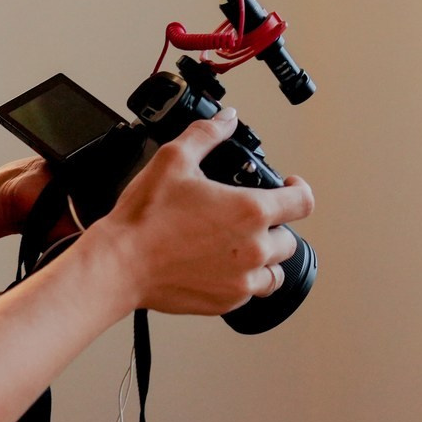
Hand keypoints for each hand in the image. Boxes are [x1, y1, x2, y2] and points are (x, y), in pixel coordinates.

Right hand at [89, 108, 313, 315]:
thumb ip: (207, 134)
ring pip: (274, 271)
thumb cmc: (144, 219)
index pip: (303, 202)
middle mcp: (254, 249)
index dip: (300, 189)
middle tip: (250, 219)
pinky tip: (220, 265)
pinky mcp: (225, 302)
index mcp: (251, 212)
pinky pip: (249, 292)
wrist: (119, 264)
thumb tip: (226, 119)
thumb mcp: (174, 159)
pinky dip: (242, 280)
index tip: (290, 188)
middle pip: (289, 239)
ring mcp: (241, 280)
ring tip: (239, 245)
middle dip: (275, 226)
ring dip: (264, 258)